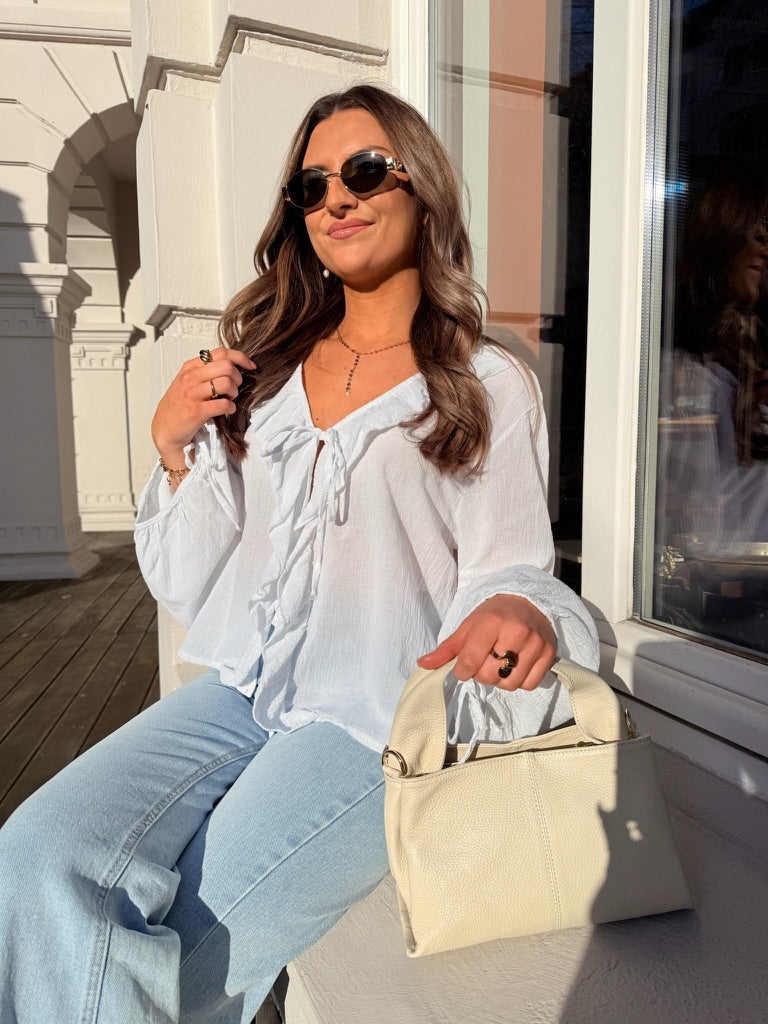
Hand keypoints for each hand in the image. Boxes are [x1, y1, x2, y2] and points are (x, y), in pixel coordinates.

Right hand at [151, 347, 256, 465]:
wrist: (164, 429)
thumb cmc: (178, 406)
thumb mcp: (188, 382)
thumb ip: (205, 372)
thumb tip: (232, 366)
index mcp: (190, 367)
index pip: (220, 353)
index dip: (240, 357)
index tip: (250, 366)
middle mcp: (190, 377)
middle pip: (226, 366)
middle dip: (237, 378)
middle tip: (234, 389)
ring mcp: (192, 394)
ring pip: (226, 383)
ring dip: (234, 393)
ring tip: (229, 399)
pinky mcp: (196, 411)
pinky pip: (224, 404)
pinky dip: (231, 407)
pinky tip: (227, 410)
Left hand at [417, 594, 556, 690]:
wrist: (527, 602)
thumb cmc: (493, 615)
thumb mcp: (468, 626)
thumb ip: (447, 649)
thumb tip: (422, 664)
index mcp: (491, 622)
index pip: (470, 661)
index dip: (462, 671)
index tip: (463, 667)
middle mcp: (516, 631)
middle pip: (490, 676)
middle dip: (481, 675)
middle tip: (483, 662)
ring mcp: (535, 643)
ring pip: (510, 684)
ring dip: (500, 681)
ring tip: (499, 664)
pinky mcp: (549, 654)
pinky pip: (529, 684)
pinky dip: (519, 681)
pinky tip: (516, 666)